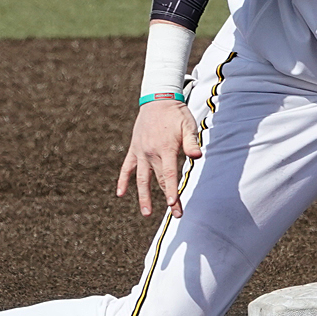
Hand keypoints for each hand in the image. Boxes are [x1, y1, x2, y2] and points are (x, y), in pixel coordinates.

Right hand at [115, 100, 200, 217]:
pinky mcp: (134, 150)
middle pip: (160, 180)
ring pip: (141, 179)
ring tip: (147, 213)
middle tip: (177, 215)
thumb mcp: (188, 125)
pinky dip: (123, 180)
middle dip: (168, 198)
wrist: (157, 100)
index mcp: (165, 148)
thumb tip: (197, 155)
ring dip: (143, 196)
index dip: (172, 191)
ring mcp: (140, 152)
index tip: (173, 205)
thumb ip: (191, 142)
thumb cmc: (177, 115)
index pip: (170, 175)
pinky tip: (120, 194)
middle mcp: (150, 153)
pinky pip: (126, 168)